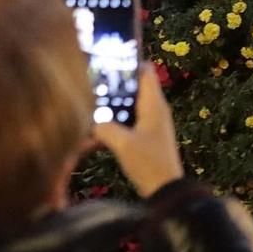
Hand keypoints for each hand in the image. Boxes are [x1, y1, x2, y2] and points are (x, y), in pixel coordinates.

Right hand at [93, 65, 184, 197]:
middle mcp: (155, 109)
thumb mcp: (122, 143)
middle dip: (113, 86)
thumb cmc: (148, 163)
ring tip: (87, 105)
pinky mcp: (145, 137)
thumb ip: (104, 127)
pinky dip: (113, 124)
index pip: (145, 71)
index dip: (128, 62)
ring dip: (110, 107)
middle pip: (133, 87)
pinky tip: (93, 133)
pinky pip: (127, 122)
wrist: (166, 191)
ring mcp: (151, 123)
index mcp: (154, 104)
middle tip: (89, 84)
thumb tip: (88, 121)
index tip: (107, 60)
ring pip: (128, 106)